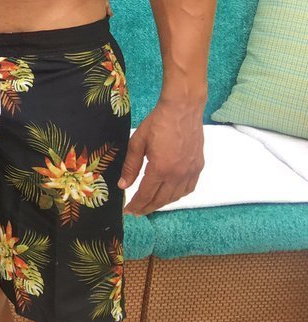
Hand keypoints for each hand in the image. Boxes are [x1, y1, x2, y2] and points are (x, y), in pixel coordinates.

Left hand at [119, 99, 204, 214]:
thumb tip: (123, 185)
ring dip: (162, 203)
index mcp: (160, 169)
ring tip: (150, 204)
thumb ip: (130, 166)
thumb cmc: (157, 123)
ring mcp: (190, 172)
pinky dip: (177, 195)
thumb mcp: (137, 142)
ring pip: (175, 196)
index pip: (146, 194)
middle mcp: (178, 175)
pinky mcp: (198, 167)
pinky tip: (170, 194)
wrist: (182, 110)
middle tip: (136, 212)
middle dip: (147, 207)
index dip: (136, 205)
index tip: (128, 211)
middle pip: (161, 199)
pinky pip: (188, 188)